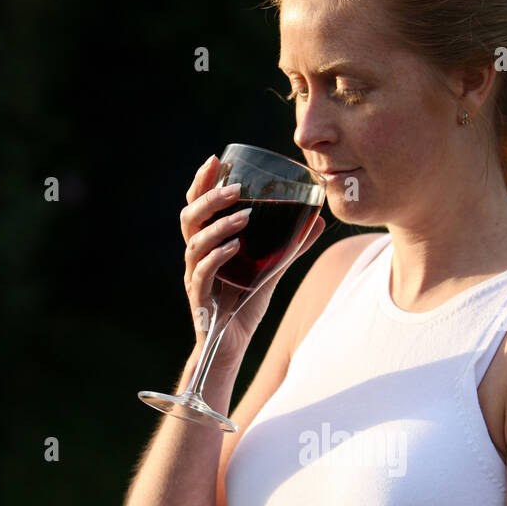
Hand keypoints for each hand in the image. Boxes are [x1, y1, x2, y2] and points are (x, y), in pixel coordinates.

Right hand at [181, 154, 325, 365]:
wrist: (231, 346)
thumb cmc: (245, 305)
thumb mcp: (271, 271)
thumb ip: (289, 246)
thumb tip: (317, 219)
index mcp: (207, 244)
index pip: (197, 206)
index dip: (202, 182)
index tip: (216, 159)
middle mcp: (196, 257)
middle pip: (189, 218)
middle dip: (209, 197)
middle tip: (236, 187)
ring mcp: (195, 277)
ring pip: (195, 243)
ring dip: (219, 225)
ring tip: (244, 215)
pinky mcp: (199, 300)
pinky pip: (203, 274)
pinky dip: (217, 257)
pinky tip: (235, 247)